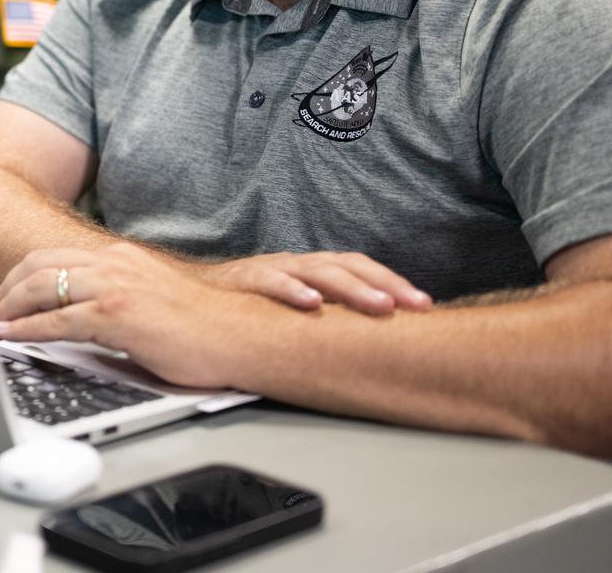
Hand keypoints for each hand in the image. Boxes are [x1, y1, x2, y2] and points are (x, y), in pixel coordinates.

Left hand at [0, 244, 255, 389]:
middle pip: (39, 267)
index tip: (6, 296)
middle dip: (8, 291)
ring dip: (10, 309)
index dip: (22, 277)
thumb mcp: (149, 301)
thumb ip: (114, 301)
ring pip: (42, 287)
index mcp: (121, 258)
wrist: (241, 336)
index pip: (55, 258)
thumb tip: (79, 320)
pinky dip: (29, 329)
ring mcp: (114, 287)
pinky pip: (59, 320)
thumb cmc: (202, 329)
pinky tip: (14, 338)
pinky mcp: (117, 315)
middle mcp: (114, 264)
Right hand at [195, 251, 431, 316]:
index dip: (393, 283)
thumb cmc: (245, 310)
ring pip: (317, 270)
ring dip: (351, 288)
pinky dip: (291, 290)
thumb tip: (374, 346)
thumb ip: (325, 319)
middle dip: (385, 285)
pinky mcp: (242, 279)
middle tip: (416, 306)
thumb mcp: (290, 312)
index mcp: (312, 270)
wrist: (185, 298)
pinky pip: (269, 280)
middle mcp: (296, 264)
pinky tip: (311, 304)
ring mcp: (270, 269)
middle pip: (347, 266)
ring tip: (379, 306)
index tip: (427, 307)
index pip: (360, 268)